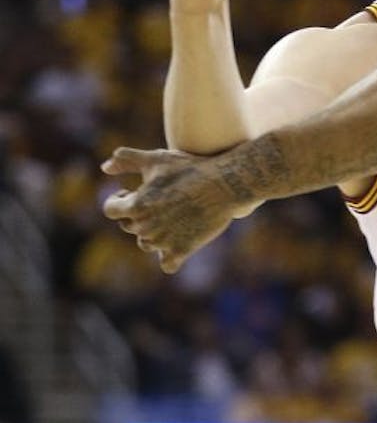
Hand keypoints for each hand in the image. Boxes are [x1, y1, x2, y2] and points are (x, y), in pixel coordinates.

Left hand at [101, 147, 242, 272]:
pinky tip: (179, 243)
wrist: (226, 184)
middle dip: (140, 214)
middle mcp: (144, 227)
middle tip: (159, 201)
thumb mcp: (157, 158)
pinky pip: (167, 264)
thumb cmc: (191, 168)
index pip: (110, 209)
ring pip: (147, 244)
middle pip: (130, 226)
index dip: (119, 200)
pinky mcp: (181, 251)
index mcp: (135, 206)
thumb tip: (104, 167)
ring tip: (172, 218)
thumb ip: (127, 160)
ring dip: (154, 234)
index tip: (130, 193)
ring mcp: (162, 241)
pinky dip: (170, 257)